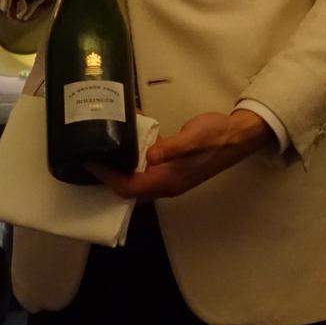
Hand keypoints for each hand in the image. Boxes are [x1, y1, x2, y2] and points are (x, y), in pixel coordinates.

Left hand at [89, 109, 274, 201]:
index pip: (129, 188)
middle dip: (106, 176)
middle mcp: (165, 183)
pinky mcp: (171, 164)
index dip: (107, 178)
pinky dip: (133, 155)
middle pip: (128, 188)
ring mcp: (169, 175)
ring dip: (118, 167)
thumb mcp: (194, 138)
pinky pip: (146, 165)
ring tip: (99, 148)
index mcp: (168, 181)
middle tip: (88, 155)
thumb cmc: (216, 136)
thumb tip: (149, 156)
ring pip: (136, 177)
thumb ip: (172, 147)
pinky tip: (125, 136)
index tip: (89, 161)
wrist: (238, 136)